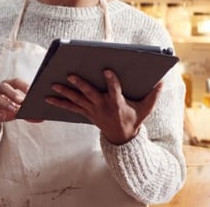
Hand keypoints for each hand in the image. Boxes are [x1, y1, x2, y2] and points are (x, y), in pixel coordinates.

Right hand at [0, 78, 28, 132]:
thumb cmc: (5, 110)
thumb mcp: (16, 111)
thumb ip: (27, 114)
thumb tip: (41, 119)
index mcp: (7, 86)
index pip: (15, 82)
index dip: (23, 85)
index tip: (31, 91)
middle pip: (4, 86)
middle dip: (13, 93)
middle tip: (21, 101)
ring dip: (5, 103)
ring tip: (13, 110)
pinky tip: (2, 116)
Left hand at [46, 70, 161, 144]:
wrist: (122, 139)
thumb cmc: (134, 119)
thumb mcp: (146, 109)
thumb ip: (153, 95)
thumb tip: (162, 81)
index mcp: (117, 103)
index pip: (115, 90)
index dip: (112, 81)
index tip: (107, 70)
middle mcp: (103, 106)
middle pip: (90, 94)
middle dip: (80, 84)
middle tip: (70, 75)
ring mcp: (92, 110)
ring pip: (77, 100)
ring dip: (64, 93)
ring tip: (52, 84)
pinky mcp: (86, 113)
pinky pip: (71, 107)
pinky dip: (59, 103)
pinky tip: (47, 98)